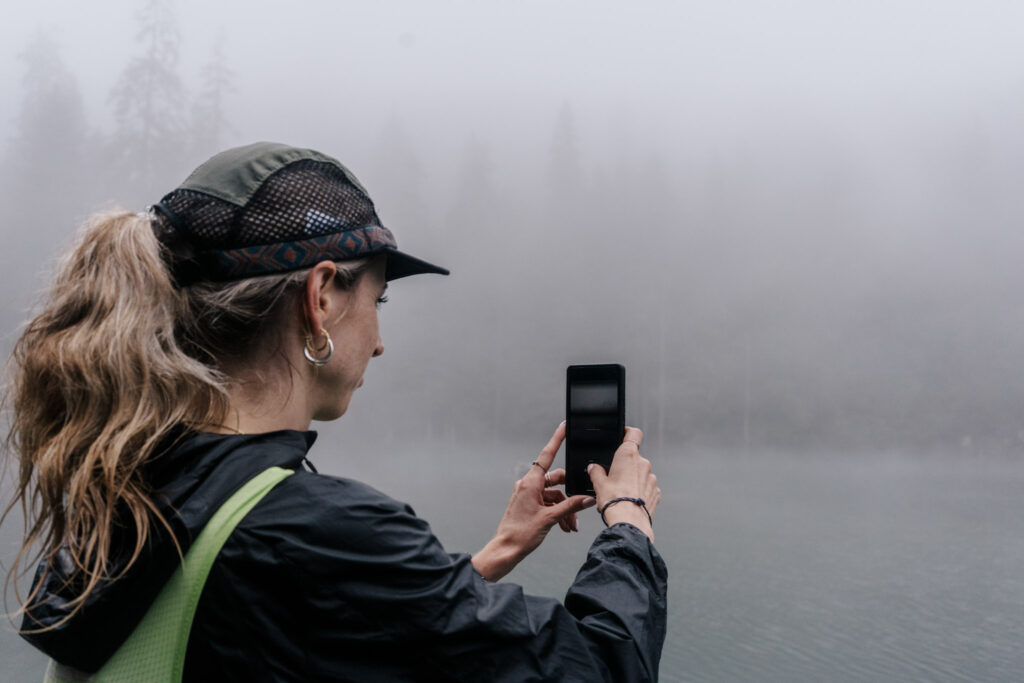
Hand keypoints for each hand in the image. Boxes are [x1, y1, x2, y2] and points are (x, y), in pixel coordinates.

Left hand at [472, 422, 596, 581]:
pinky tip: (565, 526)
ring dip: (565, 509)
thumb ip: (570, 507)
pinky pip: (548, 503)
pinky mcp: (529, 505)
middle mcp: (528, 485)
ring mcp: (528, 495)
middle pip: (556, 481)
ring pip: (554, 495)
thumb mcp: (550, 518)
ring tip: (570, 525)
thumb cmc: (520, 534)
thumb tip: (586, 499)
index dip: (557, 439)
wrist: (506, 550)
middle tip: (579, 507)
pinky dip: (558, 513)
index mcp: (530, 483)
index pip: (547, 455)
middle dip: (569, 495)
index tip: (564, 427)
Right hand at [588, 427, 659, 541]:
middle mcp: (643, 463)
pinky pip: (647, 486)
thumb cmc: (614, 502)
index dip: (628, 432)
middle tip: (614, 477)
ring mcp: (651, 478)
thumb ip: (595, 472)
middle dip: (625, 465)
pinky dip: (640, 491)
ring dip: (633, 479)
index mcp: (628, 455)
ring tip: (621, 493)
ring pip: (641, 473)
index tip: (623, 434)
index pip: (633, 433)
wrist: (629, 523)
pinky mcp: (655, 491)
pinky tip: (630, 500)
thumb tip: (593, 468)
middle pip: (634, 457)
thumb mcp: (598, 485)